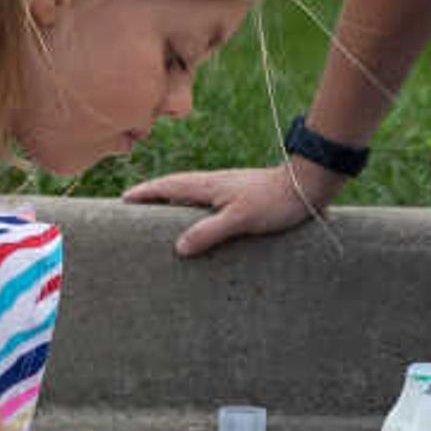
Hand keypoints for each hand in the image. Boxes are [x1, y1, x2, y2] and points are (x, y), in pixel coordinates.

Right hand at [124, 160, 338, 255]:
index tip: (123, 200)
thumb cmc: (274, 202)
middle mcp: (213, 183)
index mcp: (207, 186)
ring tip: (158, 212)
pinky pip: (206, 198)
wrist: (307, 187)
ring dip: (171, 198)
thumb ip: (209, 231)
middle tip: (133, 204)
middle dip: (152, 194)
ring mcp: (226, 187)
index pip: (167, 187)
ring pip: (190, 191)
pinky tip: (197, 215)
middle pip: (174, 186)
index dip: (144, 193)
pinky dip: (192, 205)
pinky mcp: (239, 194)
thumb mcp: (240, 219)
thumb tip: (178, 247)